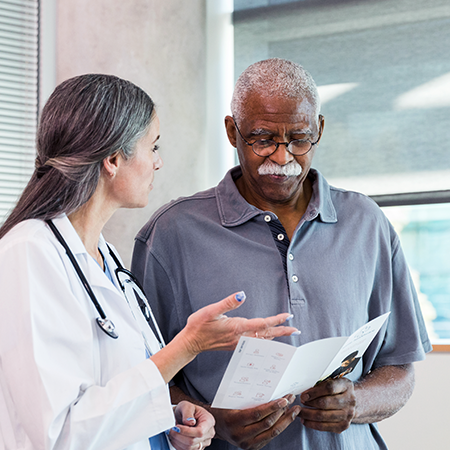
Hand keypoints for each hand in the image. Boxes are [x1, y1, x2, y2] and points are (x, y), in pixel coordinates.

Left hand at [168, 401, 214, 449]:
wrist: (184, 415)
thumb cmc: (187, 409)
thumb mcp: (186, 405)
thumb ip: (187, 412)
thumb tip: (190, 422)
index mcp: (209, 421)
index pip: (200, 432)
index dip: (187, 432)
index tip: (177, 428)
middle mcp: (209, 433)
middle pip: (193, 441)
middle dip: (179, 436)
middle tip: (171, 430)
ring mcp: (204, 442)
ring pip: (189, 448)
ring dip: (177, 441)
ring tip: (172, 433)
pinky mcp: (197, 448)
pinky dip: (178, 445)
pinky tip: (175, 438)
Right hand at [181, 291, 298, 355]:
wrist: (190, 342)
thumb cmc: (199, 325)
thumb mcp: (211, 310)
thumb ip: (228, 302)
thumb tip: (242, 294)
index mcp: (237, 327)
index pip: (261, 323)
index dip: (276, 319)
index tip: (288, 316)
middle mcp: (240, 337)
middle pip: (266, 334)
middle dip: (282, 331)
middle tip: (296, 329)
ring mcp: (238, 342)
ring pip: (262, 340)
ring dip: (275, 336)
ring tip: (286, 333)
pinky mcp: (234, 344)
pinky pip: (255, 343)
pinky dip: (265, 340)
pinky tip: (267, 338)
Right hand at [209, 394, 300, 449]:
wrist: (215, 426)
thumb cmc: (223, 409)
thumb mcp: (231, 401)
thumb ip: (246, 398)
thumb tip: (267, 388)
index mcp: (235, 421)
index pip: (258, 414)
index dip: (272, 407)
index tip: (284, 399)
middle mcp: (241, 435)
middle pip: (268, 424)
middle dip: (282, 411)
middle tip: (291, 400)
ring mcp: (248, 444)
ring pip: (272, 433)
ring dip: (285, 421)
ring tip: (294, 410)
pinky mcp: (253, 448)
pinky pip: (270, 437)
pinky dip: (280, 427)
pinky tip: (286, 418)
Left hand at [300, 377, 355, 432]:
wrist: (351, 401)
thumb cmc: (337, 389)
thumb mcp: (332, 381)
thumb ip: (320, 384)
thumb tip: (305, 393)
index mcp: (346, 385)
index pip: (329, 388)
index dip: (314, 392)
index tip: (304, 395)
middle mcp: (349, 400)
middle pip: (325, 403)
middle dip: (309, 403)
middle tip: (300, 402)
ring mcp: (348, 414)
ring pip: (324, 416)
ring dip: (308, 414)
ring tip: (299, 412)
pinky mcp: (344, 425)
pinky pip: (325, 427)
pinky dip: (312, 424)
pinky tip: (305, 420)